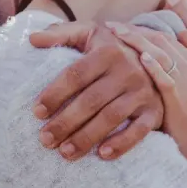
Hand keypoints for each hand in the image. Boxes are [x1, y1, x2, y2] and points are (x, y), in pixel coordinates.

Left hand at [29, 21, 165, 160]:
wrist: (155, 55)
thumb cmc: (110, 46)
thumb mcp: (88, 32)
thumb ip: (61, 34)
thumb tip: (32, 39)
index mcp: (108, 51)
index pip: (76, 74)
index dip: (55, 93)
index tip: (36, 112)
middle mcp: (128, 70)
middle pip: (91, 100)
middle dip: (66, 122)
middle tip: (45, 139)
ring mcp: (143, 92)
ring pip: (112, 117)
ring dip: (87, 137)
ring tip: (65, 152)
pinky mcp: (154, 110)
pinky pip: (139, 130)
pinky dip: (121, 143)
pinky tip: (102, 155)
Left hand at [111, 23, 186, 187]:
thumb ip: (180, 71)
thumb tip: (163, 50)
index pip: (166, 39)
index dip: (143, 29)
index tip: (120, 25)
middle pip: (162, 42)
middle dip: (136, 31)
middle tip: (112, 25)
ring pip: (163, 55)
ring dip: (139, 42)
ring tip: (118, 33)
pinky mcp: (183, 101)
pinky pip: (168, 80)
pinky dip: (155, 67)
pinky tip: (141, 58)